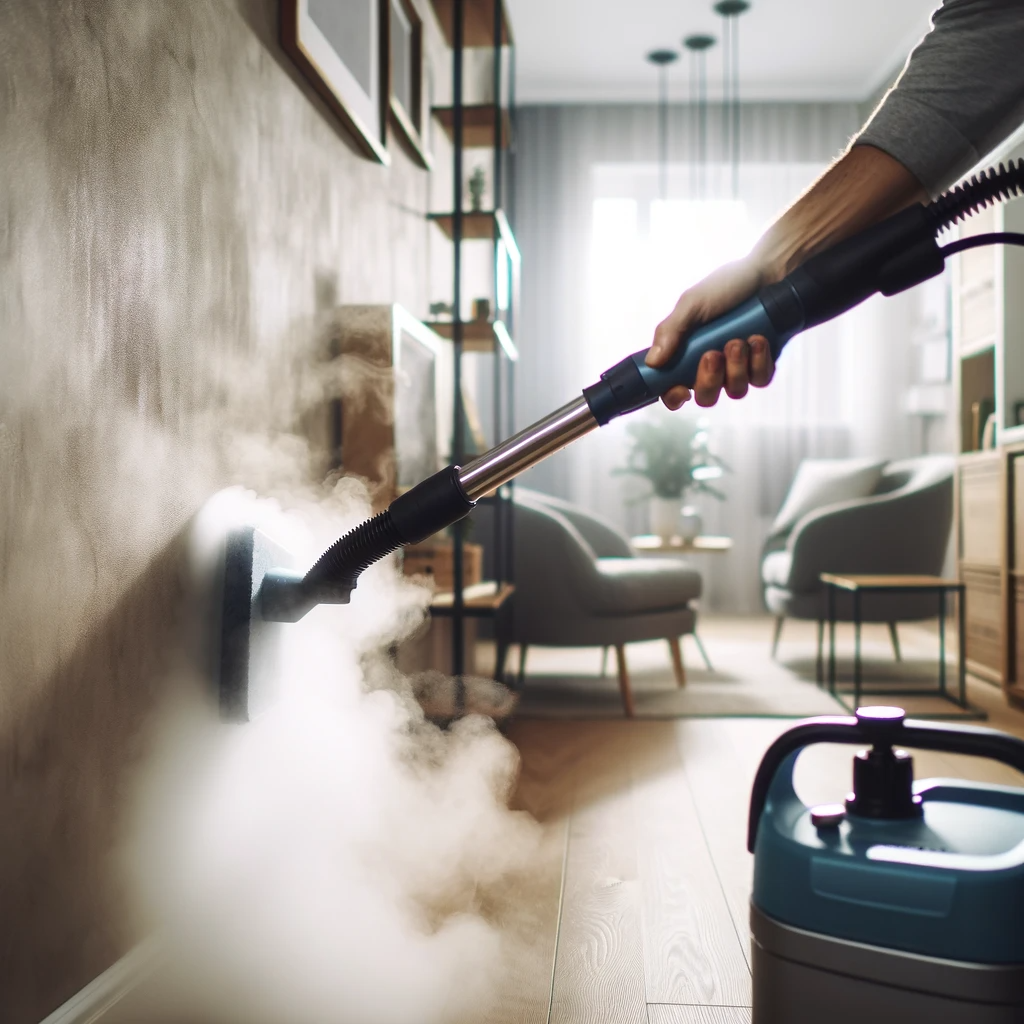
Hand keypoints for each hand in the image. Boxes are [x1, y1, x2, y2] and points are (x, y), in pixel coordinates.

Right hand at [646, 255, 775, 409]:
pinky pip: (760, 379)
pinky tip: (758, 339)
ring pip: (734, 390)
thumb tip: (652, 362)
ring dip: (737, 367)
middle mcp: (711, 366)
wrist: (769, 271)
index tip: (681, 390)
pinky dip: (759, 361)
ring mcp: (738, 367)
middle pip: (706, 397)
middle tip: (713, 355)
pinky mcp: (763, 364)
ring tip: (740, 340)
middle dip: (710, 380)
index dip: (674, 396)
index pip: (672, 388)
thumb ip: (671, 331)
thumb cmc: (726, 286)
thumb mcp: (692, 303)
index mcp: (686, 355)